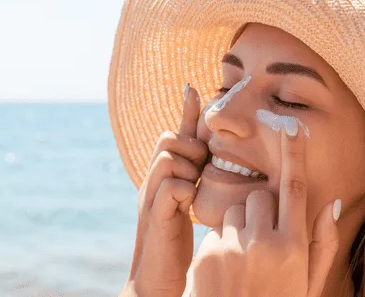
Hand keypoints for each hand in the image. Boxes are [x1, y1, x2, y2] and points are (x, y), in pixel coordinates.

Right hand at [123, 84, 207, 296]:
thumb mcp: (191, 205)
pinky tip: (190, 205)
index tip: (193, 87)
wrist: (159, 281)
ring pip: (168, 157)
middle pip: (168, 138)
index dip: (185, 112)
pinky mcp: (155, 217)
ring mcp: (152, 198)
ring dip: (187, 166)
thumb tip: (213, 159)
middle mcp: (154, 182)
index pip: (176, 136)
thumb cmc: (180, 244)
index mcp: (166, 177)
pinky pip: (170, 186)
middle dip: (189, 145)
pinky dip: (184, 190)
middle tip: (200, 167)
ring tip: (195, 186)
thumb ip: (198, 180)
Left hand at [189, 119, 340, 296]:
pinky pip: (216, 231)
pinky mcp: (207, 254)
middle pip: (258, 196)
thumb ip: (323, 244)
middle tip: (261, 243)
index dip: (293, 154)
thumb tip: (331, 203)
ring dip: (239, 227)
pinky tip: (225, 272)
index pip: (295, 188)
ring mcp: (233, 248)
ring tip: (242, 262)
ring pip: (234, 211)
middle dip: (259, 211)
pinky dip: (221, 243)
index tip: (291, 126)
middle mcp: (264, 243)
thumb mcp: (308, 283)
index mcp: (294, 248)